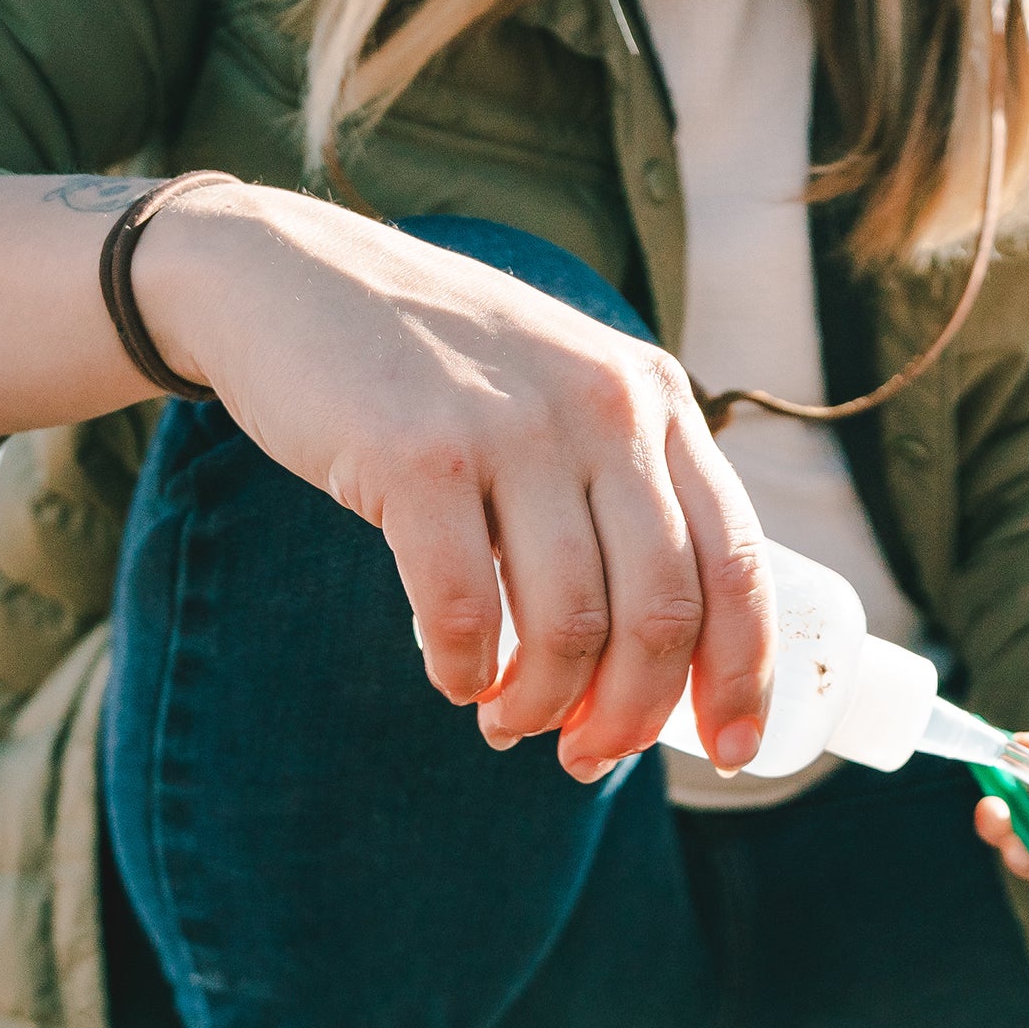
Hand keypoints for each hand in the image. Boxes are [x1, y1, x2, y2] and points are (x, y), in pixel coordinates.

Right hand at [138, 183, 773, 780]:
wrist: (288, 273)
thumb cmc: (433, 366)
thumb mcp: (561, 392)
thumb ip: (619, 485)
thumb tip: (654, 663)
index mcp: (656, 398)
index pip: (737, 562)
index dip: (740, 673)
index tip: (732, 749)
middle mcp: (604, 407)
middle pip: (661, 613)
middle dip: (631, 714)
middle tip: (587, 754)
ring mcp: (513, 428)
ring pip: (569, 627)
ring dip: (542, 704)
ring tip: (508, 719)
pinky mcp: (418, 455)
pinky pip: (464, 614)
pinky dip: (464, 671)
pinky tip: (454, 676)